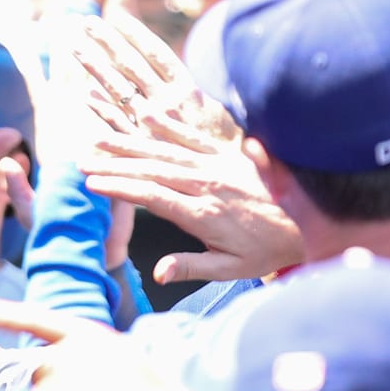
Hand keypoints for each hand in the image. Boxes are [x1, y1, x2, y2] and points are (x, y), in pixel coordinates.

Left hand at [73, 11, 239, 149]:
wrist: (240, 183)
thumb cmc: (232, 154)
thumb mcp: (217, 120)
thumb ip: (196, 104)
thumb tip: (181, 91)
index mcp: (188, 91)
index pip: (157, 54)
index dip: (136, 34)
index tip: (117, 16)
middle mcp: (169, 102)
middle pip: (133, 64)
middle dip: (109, 41)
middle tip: (84, 21)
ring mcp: (156, 123)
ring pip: (121, 87)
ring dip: (97, 66)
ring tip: (74, 47)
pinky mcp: (147, 147)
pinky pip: (120, 124)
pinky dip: (102, 108)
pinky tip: (83, 94)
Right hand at [78, 129, 302, 283]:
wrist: (305, 226)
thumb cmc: (262, 253)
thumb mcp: (229, 270)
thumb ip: (191, 267)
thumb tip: (157, 273)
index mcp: (204, 213)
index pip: (152, 196)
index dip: (120, 188)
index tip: (93, 184)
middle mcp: (208, 185)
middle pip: (152, 169)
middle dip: (115, 163)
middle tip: (84, 161)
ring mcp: (218, 167)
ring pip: (167, 152)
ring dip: (132, 144)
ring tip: (101, 140)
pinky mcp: (228, 157)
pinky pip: (194, 139)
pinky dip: (171, 127)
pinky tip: (148, 117)